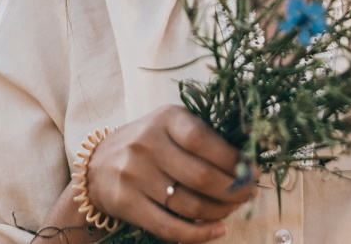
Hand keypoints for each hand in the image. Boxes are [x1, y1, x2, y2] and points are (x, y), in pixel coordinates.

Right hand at [85, 105, 255, 241]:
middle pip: (200, 176)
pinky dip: (200, 234)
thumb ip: (205, 137)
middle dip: (233, 190)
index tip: (252, 170)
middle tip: (247, 194)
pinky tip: (218, 230)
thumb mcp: (171, 126)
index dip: (233, 159)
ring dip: (221, 211)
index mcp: (165, 119)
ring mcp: (134, 175)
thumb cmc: (148, 144)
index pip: (203, 140)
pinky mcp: (127, 203)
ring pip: (190, 204)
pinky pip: (170, 227)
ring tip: (231, 209)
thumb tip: (249, 160)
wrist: (97, 165)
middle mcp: (147, 144)